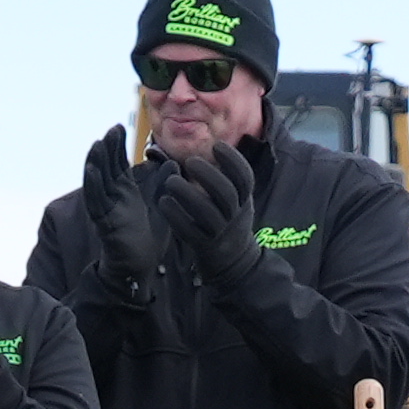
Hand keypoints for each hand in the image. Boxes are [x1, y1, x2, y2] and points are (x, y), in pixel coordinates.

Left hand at [151, 139, 256, 268]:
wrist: (234, 263)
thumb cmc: (228, 221)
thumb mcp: (236, 202)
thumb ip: (225, 180)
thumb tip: (207, 146)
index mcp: (244, 201)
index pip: (244, 178)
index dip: (233, 160)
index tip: (217, 145)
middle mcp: (235, 216)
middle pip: (227, 194)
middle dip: (209, 175)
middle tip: (190, 161)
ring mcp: (220, 233)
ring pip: (208, 213)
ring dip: (188, 195)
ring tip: (170, 181)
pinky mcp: (204, 247)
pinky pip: (191, 231)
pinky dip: (177, 216)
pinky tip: (164, 202)